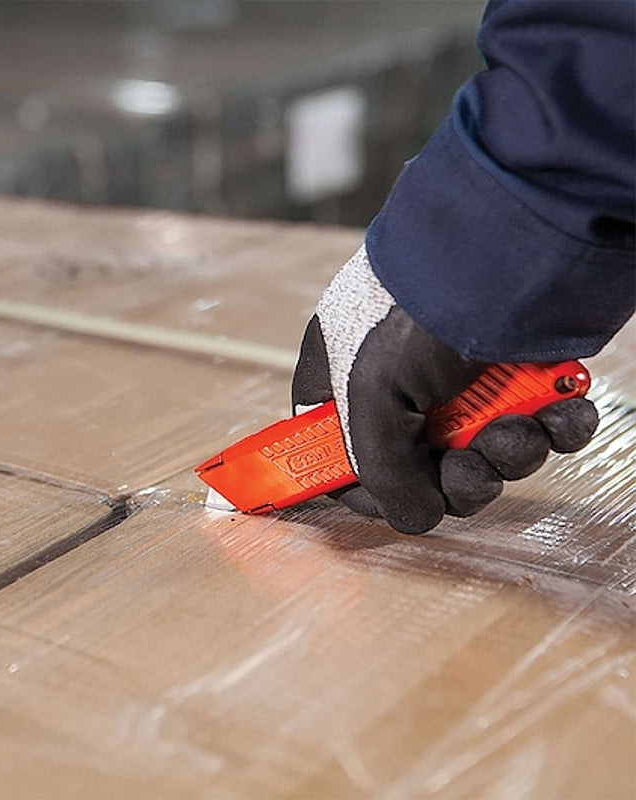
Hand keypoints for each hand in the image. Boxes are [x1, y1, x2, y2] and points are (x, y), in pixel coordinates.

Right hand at [292, 247, 598, 533]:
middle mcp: (401, 383)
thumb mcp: (370, 394)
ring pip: (484, 455)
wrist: (505, 245)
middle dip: (455, 480)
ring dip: (505, 456)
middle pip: (421, 466)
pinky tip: (558, 414)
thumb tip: (416, 516)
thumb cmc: (414, 310)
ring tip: (516, 429)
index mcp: (343, 379)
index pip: (336, 451)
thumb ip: (380, 472)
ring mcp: (463, 379)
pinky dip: (554, 431)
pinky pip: (539, 428)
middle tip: (468, 468)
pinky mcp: (521, 374)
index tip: (390, 501)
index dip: (362, 486)